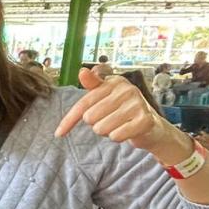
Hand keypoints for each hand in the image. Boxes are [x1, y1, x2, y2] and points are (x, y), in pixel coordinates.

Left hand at [55, 69, 183, 158]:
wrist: (149, 125)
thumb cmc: (121, 110)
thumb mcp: (104, 95)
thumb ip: (92, 85)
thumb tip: (82, 71)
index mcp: (114, 81)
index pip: (83, 103)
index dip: (69, 120)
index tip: (58, 134)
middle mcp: (127, 89)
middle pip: (90, 118)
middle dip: (96, 124)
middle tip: (110, 120)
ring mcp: (137, 103)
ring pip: (101, 128)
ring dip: (107, 131)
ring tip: (119, 125)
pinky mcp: (144, 119)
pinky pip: (115, 136)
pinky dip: (117, 137)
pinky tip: (126, 131)